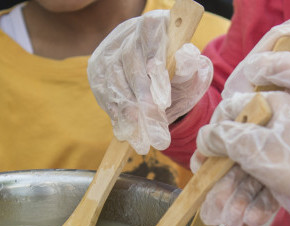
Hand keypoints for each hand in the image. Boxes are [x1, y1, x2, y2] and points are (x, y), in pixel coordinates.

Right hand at [87, 9, 212, 153]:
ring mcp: (110, 50)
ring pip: (113, 77)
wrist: (162, 86)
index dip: (155, 64)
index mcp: (155, 24)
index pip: (152, 36)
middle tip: (154, 127)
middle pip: (130, 61)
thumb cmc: (179, 76)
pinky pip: (102, 90)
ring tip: (140, 136)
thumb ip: (190, 68)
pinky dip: (114, 112)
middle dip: (142, 97)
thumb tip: (188, 56)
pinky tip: (126, 130)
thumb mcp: (192, 73)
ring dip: (127, 109)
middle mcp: (129, 33)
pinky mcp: (97, 68)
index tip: (163, 99)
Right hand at [195, 92, 289, 225]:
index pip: (230, 114)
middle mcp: (278, 127)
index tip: (202, 163)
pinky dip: (256, 203)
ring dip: (237, 198)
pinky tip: (252, 219)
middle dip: (223, 181)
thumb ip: (224, 138)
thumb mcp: (257, 147)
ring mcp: (285, 154)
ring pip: (248, 173)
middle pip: (236, 150)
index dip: (212, 139)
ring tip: (232, 220)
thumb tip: (204, 137)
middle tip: (212, 205)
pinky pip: (266, 187)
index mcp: (273, 107)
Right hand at [223, 13, 289, 170]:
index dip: (254, 62)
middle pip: (271, 56)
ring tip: (239, 113)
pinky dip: (271, 103)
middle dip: (250, 79)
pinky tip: (258, 116)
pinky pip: (286, 91)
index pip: (277, 39)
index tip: (236, 87)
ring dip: (257, 93)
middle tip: (232, 104)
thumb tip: (258, 68)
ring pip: (275, 75)